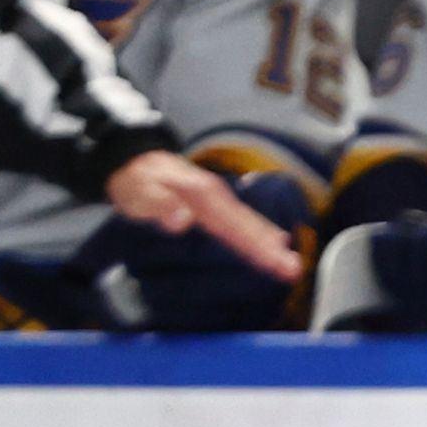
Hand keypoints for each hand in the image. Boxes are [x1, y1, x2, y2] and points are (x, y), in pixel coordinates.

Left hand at [60, 170, 316, 329]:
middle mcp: (216, 196)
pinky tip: (275, 239)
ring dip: (271, 243)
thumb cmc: (134, 180)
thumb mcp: (139, 191)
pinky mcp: (216, 201)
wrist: (131, 157)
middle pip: (247, 226)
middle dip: (271, 249)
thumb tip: (182, 220)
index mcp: (201, 197)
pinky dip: (261, 230)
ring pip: (249, 222)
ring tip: (292, 263)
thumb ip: (159, 205)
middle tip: (294, 269)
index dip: (255, 247)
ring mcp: (218, 197)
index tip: (275, 263)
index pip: (232, 227)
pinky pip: (244, 218)